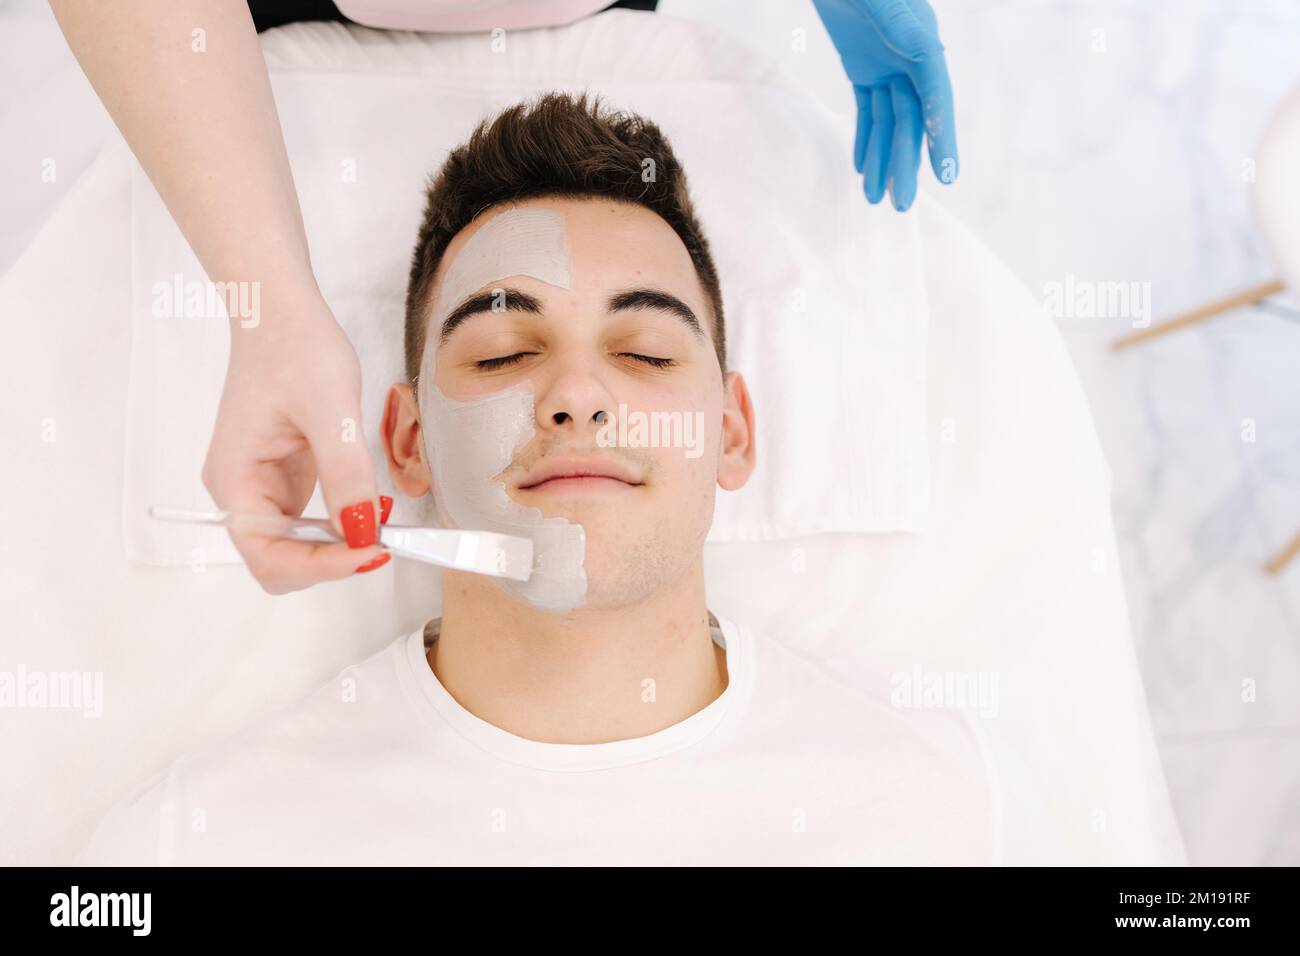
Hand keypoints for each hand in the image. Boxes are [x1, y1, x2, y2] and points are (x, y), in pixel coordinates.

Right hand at [202, 293, 392, 592]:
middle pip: (280, 563)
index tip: (372, 551)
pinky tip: (369, 506)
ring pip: (297, 548)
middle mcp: (241, 492)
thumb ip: (345, 473)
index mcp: (234, 480)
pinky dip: (342, 524)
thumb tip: (362, 531)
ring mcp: (262, 487)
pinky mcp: (284, 478)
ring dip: (339, 547)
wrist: (280, 314)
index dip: (321, 566)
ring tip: (382, 523)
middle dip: (331, 562)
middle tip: (383, 541)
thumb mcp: (331, 408)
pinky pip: (310, 522)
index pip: (269, 555)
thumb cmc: (294, 347)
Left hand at [812, 0, 957, 209]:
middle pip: (912, 119)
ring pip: (890, 120)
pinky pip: (869, 110)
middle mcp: (912, 55)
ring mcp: (889, 62)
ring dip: (884, 159)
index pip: (935, 96)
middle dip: (906, 163)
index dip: (942, 136)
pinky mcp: (864, 65)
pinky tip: (864, 168)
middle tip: (901, 206)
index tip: (946, 175)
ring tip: (876, 199)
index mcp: (921, 39)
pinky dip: (866, 138)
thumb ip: (900, 23)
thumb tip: (927, 54)